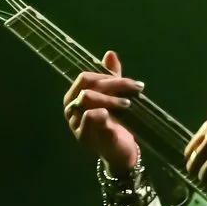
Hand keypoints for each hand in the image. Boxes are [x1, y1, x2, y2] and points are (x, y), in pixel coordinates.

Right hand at [63, 49, 142, 172]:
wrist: (120, 151)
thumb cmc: (115, 123)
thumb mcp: (115, 97)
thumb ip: (111, 77)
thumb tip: (110, 54)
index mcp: (74, 97)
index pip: (85, 77)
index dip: (108, 76)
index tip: (131, 82)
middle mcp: (70, 109)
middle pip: (87, 85)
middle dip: (114, 84)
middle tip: (136, 89)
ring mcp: (75, 123)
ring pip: (87, 98)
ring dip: (111, 98)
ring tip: (129, 104)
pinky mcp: (84, 137)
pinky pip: (90, 117)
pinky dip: (104, 113)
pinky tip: (116, 116)